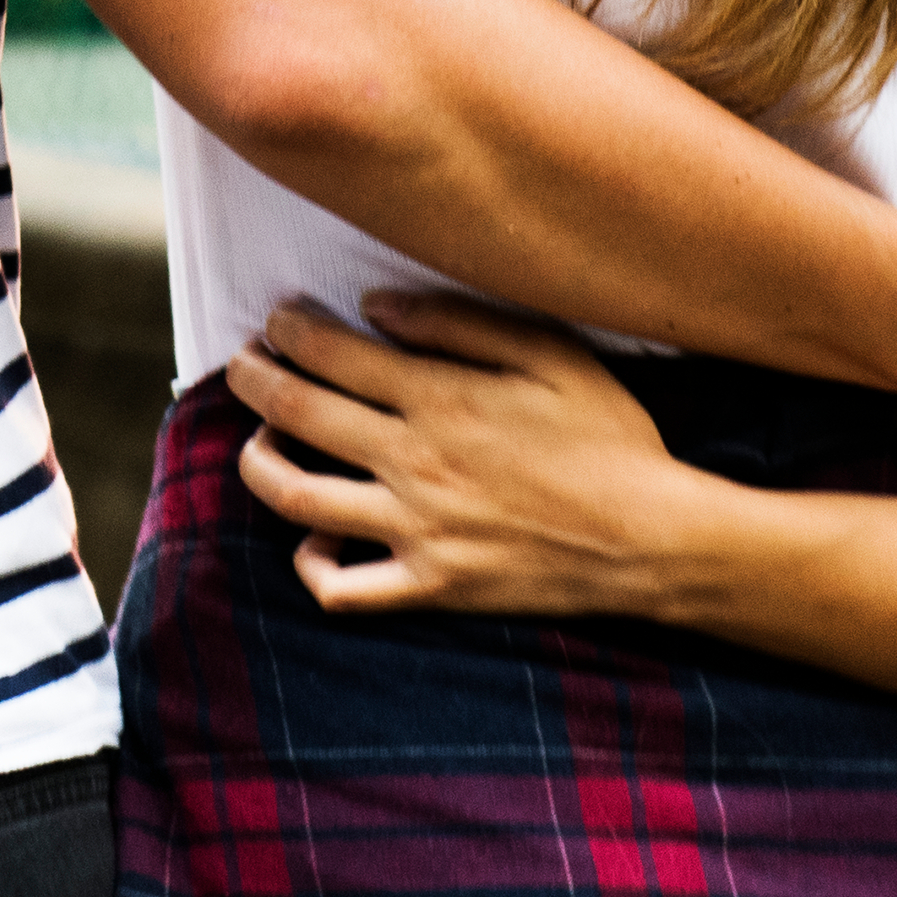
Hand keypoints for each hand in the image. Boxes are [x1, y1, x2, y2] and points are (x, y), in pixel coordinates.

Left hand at [219, 292, 742, 617]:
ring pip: (298, 500)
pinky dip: (315, 569)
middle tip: (242, 364)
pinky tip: (316, 543)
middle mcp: (413, 462)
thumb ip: (458, 321)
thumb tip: (373, 304)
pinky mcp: (431, 587)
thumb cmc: (611, 438)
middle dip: (253, 380)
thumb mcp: (552, 354)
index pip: (330, 355)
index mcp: (440, 398)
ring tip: (259, 446)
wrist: (654, 541)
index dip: (289, 331)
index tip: (278, 320)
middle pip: (297, 414)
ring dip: (261, 465)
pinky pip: (344, 591)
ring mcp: (416, 531)